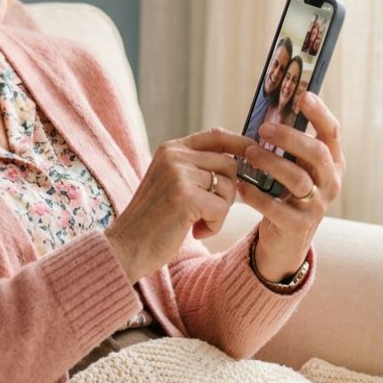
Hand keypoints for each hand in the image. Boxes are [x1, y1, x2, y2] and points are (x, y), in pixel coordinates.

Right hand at [105, 128, 252, 282]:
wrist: (127, 247)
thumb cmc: (154, 220)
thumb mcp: (172, 183)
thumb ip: (197, 167)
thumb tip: (239, 158)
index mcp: (171, 148)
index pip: (216, 135)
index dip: (240, 143)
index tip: (255, 154)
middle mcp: (174, 155)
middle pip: (229, 165)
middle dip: (227, 193)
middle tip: (207, 212)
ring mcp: (179, 174)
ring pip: (228, 188)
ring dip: (219, 212)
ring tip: (196, 223)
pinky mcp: (185, 196)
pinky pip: (221, 209)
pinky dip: (214, 225)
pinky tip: (195, 232)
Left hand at [237, 92, 344, 280]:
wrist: (285, 240)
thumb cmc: (285, 193)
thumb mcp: (292, 167)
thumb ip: (287, 146)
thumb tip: (266, 113)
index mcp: (331, 163)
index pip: (332, 133)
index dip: (320, 113)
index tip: (304, 96)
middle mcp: (330, 182)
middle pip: (317, 154)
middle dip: (290, 137)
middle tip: (263, 129)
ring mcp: (317, 206)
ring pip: (298, 179)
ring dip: (271, 163)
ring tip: (248, 154)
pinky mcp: (299, 226)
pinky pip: (277, 208)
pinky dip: (257, 195)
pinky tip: (241, 185)